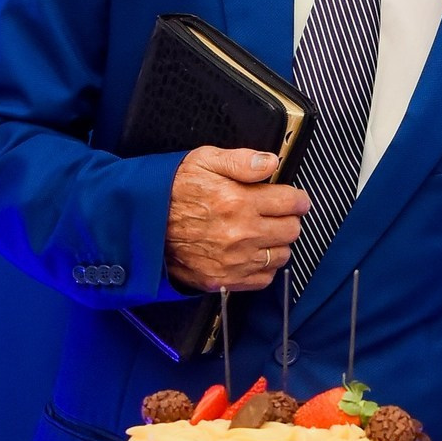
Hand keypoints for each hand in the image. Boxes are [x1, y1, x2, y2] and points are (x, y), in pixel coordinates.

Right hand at [164, 147, 309, 292]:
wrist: (143, 225)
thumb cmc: (172, 191)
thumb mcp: (204, 161)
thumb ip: (242, 161)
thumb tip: (270, 162)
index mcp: (238, 201)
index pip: (291, 202)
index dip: (298, 198)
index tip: (296, 199)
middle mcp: (240, 234)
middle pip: (291, 230)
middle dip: (289, 219)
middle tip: (278, 214)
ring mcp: (233, 260)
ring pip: (281, 255)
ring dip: (278, 243)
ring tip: (263, 233)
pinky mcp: (224, 279)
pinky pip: (263, 278)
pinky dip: (264, 267)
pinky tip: (253, 253)